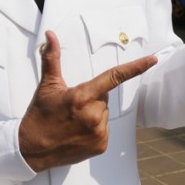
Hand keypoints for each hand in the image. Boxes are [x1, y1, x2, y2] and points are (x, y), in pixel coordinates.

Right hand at [19, 30, 157, 172]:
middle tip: (72, 106)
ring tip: (73, 121)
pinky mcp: (100, 145)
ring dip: (93, 113)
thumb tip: (51, 35)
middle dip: (92, 97)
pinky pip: (104, 129)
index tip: (152, 60)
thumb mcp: (47, 85)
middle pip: (104, 97)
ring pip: (104, 113)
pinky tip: (77, 132)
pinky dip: (94, 128)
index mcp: (82, 97)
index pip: (113, 77)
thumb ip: (52, 58)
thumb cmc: (39, 116)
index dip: (136, 67)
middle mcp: (93, 115)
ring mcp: (98, 132)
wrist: (32, 149)